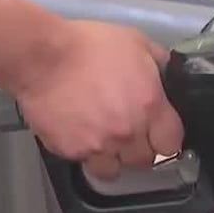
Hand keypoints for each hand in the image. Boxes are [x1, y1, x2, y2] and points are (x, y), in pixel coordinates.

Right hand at [14, 20, 183, 179]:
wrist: (41, 56)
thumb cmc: (88, 45)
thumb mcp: (135, 42)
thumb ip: (158, 62)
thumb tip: (168, 74)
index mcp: (150, 106)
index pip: (171, 144)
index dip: (165, 139)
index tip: (158, 134)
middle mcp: (128, 132)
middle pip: (145, 161)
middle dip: (139, 149)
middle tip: (128, 134)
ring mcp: (99, 145)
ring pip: (115, 170)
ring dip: (113, 159)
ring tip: (104, 141)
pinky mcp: (72, 151)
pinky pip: (85, 162)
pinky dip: (84, 153)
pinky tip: (79, 134)